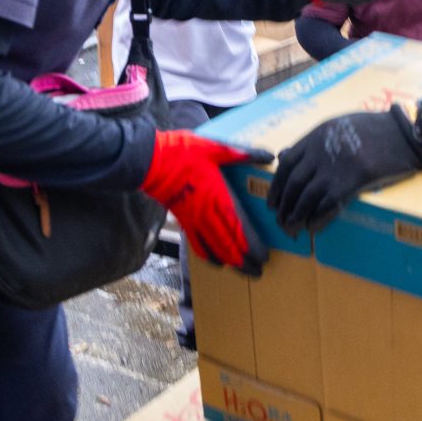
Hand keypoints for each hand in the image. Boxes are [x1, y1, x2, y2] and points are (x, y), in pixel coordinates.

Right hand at [141, 132, 271, 273]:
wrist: (151, 162)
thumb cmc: (184, 153)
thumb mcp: (216, 149)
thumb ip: (244, 154)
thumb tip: (270, 156)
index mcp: (219, 197)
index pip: (239, 228)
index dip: (252, 245)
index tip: (263, 256)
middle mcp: (208, 214)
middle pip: (229, 245)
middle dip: (244, 260)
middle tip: (258, 271)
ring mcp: (194, 220)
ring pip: (215, 248)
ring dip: (230, 262)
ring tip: (243, 271)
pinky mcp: (183, 222)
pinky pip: (197, 245)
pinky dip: (208, 256)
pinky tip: (217, 263)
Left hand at [270, 106, 421, 232]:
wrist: (402, 132)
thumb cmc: (372, 128)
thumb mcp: (336, 125)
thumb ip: (312, 142)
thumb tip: (283, 156)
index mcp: (315, 137)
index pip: (286, 165)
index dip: (276, 187)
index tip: (272, 202)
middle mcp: (320, 153)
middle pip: (292, 184)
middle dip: (283, 206)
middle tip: (280, 221)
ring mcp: (335, 168)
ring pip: (306, 198)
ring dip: (296, 216)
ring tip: (292, 229)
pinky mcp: (351, 182)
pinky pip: (327, 205)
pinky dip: (317, 218)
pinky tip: (313, 228)